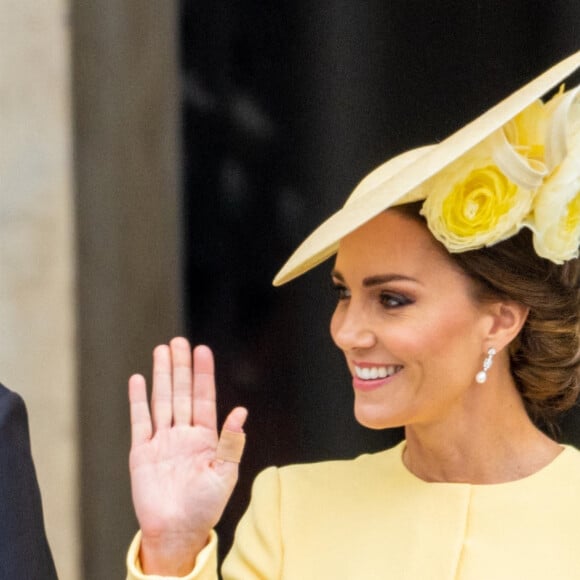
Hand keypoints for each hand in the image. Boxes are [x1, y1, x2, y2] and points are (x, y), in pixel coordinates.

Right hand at [129, 337, 246, 574]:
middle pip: (181, 392)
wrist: (177, 532)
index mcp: (205, 437)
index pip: (204, 397)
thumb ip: (231, 441)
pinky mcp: (142, 452)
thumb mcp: (225, 473)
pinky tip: (138, 380)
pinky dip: (138, 400)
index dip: (203, 374)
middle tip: (179, 341)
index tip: (202, 350)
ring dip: (161, 376)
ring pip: (162, 400)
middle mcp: (183, 433)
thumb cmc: (205, 506)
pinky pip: (139, 421)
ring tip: (161, 351)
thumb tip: (241, 411)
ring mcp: (162, 440)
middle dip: (181, 367)